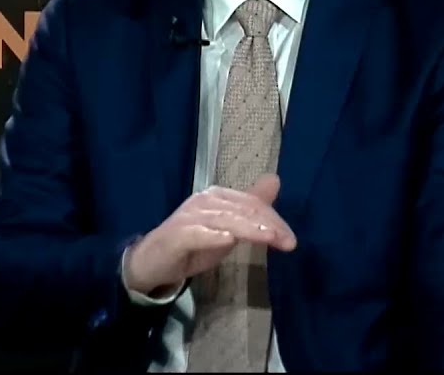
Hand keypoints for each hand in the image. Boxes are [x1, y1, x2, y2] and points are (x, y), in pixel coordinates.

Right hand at [123, 173, 296, 296]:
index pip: (251, 204)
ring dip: (249, 229)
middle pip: (242, 210)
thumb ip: (251, 209)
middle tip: (289, 242)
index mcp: (217, 196)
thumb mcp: (228, 228)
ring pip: (225, 220)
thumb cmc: (193, 245)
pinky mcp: (176, 235)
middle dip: (268, 225)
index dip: (273, 219)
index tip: (291, 239)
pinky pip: (197, 234)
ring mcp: (189, 217)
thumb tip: (275, 180)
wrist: (152, 263)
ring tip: (270, 238)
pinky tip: (229, 240)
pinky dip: (213, 236)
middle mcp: (204, 201)